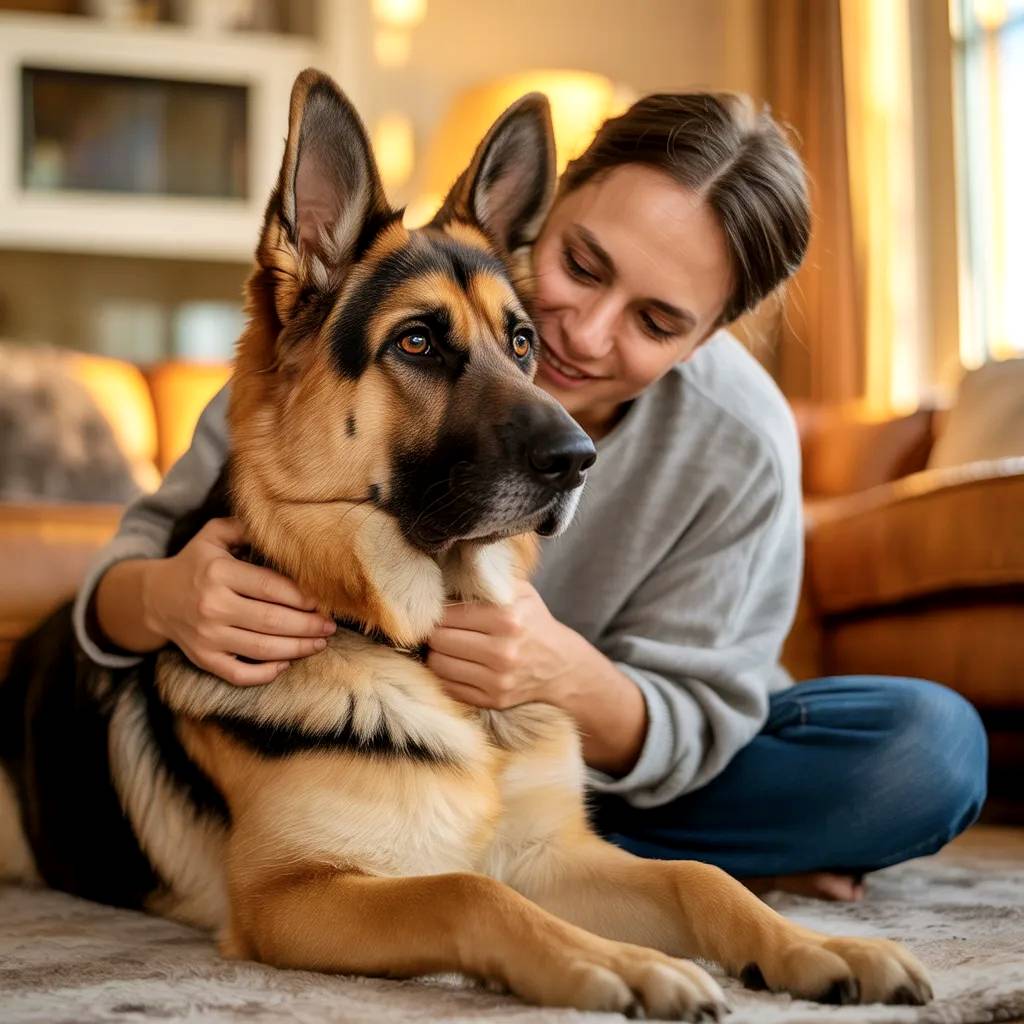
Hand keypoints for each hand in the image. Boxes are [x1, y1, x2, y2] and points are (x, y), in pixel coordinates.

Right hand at [143, 517, 335, 685]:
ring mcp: (207, 636)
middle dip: (308, 625)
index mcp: (218, 573)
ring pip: (262, 649)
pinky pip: (239, 674)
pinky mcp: (204, 659)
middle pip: (272, 621)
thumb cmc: (196, 563)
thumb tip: (287, 527)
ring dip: (298, 649)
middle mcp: (211, 606)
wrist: (154, 598)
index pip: (270, 588)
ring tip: (320, 643)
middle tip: (330, 626)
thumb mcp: (214, 535)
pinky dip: (266, 674)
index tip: (323, 601)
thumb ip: (247, 527)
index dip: (302, 597)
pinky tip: (286, 663)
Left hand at [426, 580, 572, 709]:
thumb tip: (447, 577)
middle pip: (439, 639)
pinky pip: (449, 687)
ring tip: (446, 646)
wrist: (562, 666)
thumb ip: (488, 580)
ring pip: (439, 664)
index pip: (447, 614)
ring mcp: (498, 679)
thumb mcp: (520, 591)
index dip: (438, 611)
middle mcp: (503, 651)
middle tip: (440, 629)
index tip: (440, 611)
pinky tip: (455, 664)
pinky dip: (446, 675)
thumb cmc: (533, 622)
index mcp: (507, 618)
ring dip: (437, 653)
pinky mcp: (493, 700)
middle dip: (435, 632)